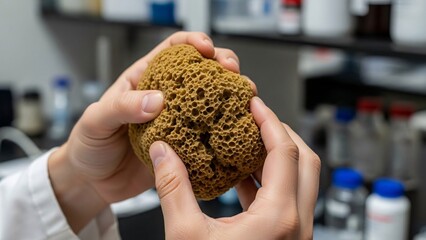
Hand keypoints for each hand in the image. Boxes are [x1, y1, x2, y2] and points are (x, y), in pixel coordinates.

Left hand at [47, 31, 250, 232]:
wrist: (93, 182)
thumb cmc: (89, 145)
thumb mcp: (96, 120)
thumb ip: (122, 106)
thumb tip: (156, 100)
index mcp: (144, 81)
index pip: (172, 50)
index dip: (192, 42)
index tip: (206, 48)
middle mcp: (165, 98)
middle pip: (200, 71)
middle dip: (221, 64)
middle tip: (231, 71)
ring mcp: (177, 122)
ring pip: (209, 101)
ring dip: (229, 95)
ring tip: (243, 96)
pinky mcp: (183, 146)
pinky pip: (207, 134)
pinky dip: (224, 128)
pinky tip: (236, 126)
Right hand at [149, 97, 320, 239]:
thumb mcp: (184, 235)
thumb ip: (173, 188)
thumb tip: (162, 152)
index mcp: (278, 218)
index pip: (285, 152)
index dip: (269, 121)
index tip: (253, 103)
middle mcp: (296, 224)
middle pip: (305, 161)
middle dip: (281, 133)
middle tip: (257, 118)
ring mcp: (296, 233)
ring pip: (300, 180)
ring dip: (277, 157)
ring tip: (248, 142)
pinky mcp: (286, 239)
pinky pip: (287, 199)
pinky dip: (268, 181)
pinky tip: (242, 177)